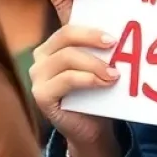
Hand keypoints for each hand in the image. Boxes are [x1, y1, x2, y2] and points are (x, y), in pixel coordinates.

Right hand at [29, 25, 117, 149]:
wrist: (90, 129)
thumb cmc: (94, 93)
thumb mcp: (96, 66)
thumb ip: (98, 49)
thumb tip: (118, 31)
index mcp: (52, 45)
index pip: (68, 28)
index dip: (90, 29)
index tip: (114, 36)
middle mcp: (40, 57)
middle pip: (66, 36)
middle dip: (92, 38)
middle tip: (115, 45)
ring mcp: (37, 76)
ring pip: (67, 57)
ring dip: (94, 63)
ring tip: (114, 73)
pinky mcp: (41, 95)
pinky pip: (67, 79)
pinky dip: (88, 79)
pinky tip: (104, 83)